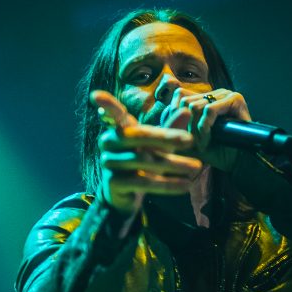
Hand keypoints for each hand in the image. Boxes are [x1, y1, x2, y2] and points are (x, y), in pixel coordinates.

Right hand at [90, 90, 203, 214]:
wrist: (125, 195)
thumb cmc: (142, 163)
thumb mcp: (158, 145)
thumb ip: (170, 129)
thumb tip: (187, 110)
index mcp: (119, 129)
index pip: (114, 114)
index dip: (107, 105)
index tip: (96, 95)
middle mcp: (109, 143)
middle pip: (138, 135)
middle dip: (166, 137)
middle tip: (191, 140)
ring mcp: (108, 163)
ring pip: (143, 160)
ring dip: (173, 164)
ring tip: (196, 168)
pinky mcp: (114, 183)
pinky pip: (143, 182)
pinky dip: (167, 184)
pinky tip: (186, 185)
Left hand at [163, 88, 251, 171]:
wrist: (237, 161)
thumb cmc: (213, 152)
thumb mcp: (187, 140)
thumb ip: (174, 127)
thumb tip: (161, 118)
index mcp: (203, 98)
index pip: (179, 96)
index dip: (176, 118)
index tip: (183, 138)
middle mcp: (213, 93)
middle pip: (185, 102)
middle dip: (186, 127)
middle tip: (195, 144)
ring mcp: (225, 94)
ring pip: (195, 106)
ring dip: (196, 131)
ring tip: (203, 144)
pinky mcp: (235, 100)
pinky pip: (209, 110)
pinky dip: (205, 127)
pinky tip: (209, 140)